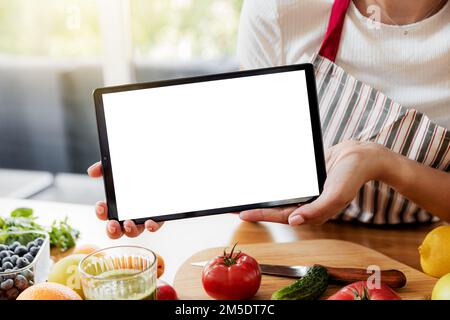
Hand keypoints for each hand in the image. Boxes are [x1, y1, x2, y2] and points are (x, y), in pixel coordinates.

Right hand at [87, 162, 163, 238]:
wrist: (160, 167)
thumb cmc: (135, 170)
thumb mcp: (118, 166)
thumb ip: (104, 167)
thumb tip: (92, 172)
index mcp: (115, 205)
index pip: (104, 213)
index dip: (101, 212)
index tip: (101, 205)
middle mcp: (127, 214)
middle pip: (116, 229)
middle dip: (112, 230)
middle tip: (113, 224)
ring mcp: (141, 217)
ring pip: (133, 231)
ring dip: (129, 230)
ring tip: (128, 223)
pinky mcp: (157, 216)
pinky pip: (153, 226)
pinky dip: (150, 227)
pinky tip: (148, 223)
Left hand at [239, 140, 388, 224]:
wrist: (361, 156)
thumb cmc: (352, 175)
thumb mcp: (337, 194)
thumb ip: (317, 209)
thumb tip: (294, 222)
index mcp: (313, 211)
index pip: (281, 216)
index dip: (261, 215)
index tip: (242, 214)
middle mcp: (307, 204)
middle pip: (276, 209)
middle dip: (256, 208)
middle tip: (234, 207)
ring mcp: (306, 194)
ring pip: (279, 198)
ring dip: (263, 197)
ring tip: (244, 196)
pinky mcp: (306, 182)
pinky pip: (286, 185)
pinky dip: (273, 186)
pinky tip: (262, 184)